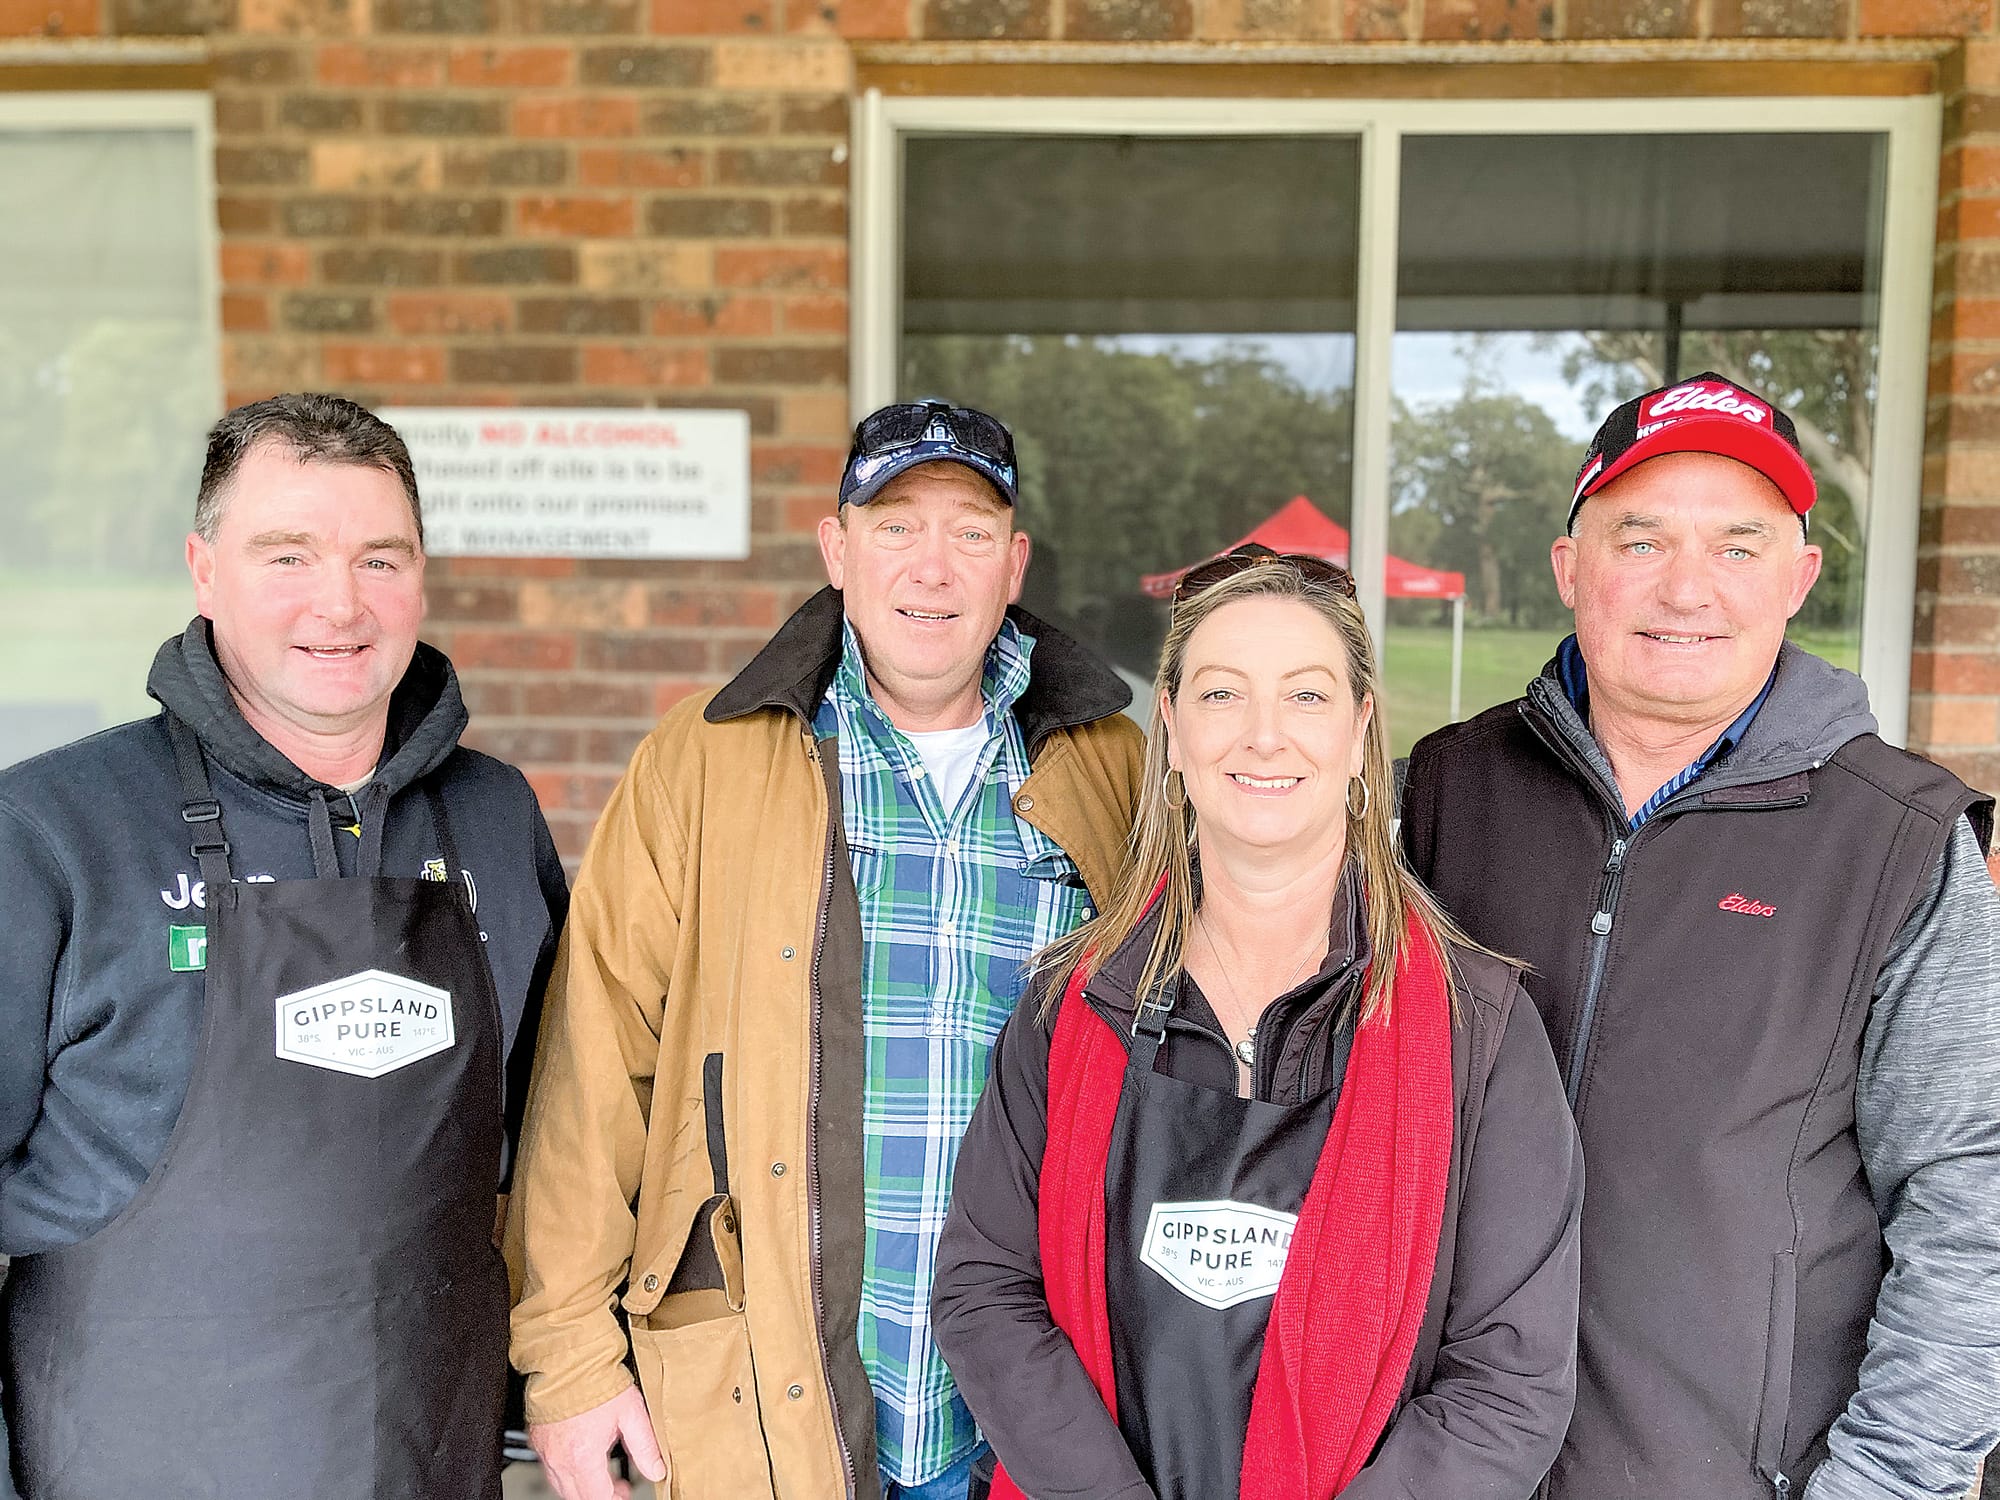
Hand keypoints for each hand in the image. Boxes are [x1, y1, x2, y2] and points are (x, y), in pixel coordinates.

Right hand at [529, 1385, 668, 1499]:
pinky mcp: (538, 1440)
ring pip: (561, 1486)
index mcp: (583, 1457)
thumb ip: (645, 1446)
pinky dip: (566, 1472)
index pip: (598, 1498)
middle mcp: (559, 1459)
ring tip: (602, 1474)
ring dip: (582, 1486)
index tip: (625, 1494)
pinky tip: (581, 1460)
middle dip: (599, 1496)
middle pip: (577, 1497)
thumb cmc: (596, 1380)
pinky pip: (550, 1468)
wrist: (567, 1359)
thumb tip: (656, 1470)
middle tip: (618, 1488)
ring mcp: (545, 1451)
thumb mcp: (632, 1413)